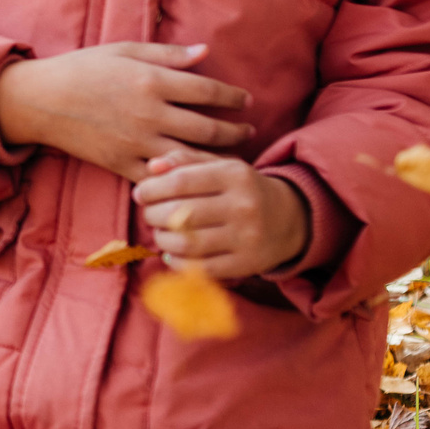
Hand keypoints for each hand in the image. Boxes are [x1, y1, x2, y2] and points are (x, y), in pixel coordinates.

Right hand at [0, 43, 252, 180]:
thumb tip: (206, 52)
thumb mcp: (123, 50)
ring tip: (234, 157)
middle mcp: (150, 114)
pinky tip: (197, 177)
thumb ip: (167, 53)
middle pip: (209, 127)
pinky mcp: (122, 164)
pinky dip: (184, 178)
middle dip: (236, 130)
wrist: (40, 100)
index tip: (246, 100)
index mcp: (152, 81)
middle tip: (249, 130)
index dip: (233, 96)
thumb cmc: (81, 68)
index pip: (209, 90)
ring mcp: (137, 143)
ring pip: (192, 157)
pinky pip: (162, 177)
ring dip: (219, 158)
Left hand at [135, 153, 309, 280]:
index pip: (180, 182)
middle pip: (180, 214)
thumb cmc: (241, 188)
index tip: (140, 193)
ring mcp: (247, 237)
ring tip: (160, 232)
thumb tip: (152, 166)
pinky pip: (200, 268)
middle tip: (148, 214)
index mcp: (235, 175)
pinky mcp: (247, 264)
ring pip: (187, 243)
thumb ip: (185, 160)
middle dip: (153, 215)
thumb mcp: (220, 165)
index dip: (151, 189)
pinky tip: (173, 253)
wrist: (289, 217)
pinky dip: (178, 262)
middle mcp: (244, 205)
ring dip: (163, 239)